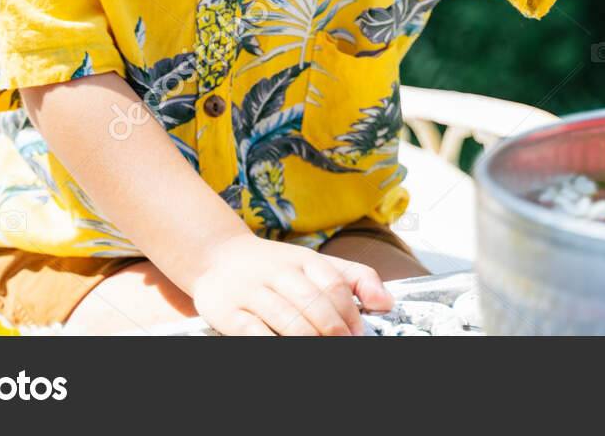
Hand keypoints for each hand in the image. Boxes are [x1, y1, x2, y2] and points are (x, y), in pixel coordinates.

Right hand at [189, 233, 393, 335]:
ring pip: (288, 319)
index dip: (351, 313)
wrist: (217, 255)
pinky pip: (254, 332)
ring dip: (310, 340)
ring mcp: (253, 292)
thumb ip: (354, 277)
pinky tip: (285, 347)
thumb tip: (387, 303)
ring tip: (321, 350)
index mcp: (304, 259)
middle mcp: (279, 273)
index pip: (335, 284)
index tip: (359, 335)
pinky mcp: (229, 312)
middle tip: (345, 346)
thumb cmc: (274, 265)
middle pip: (314, 303)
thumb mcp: (314, 261)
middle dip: (334, 330)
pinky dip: (273, 343)